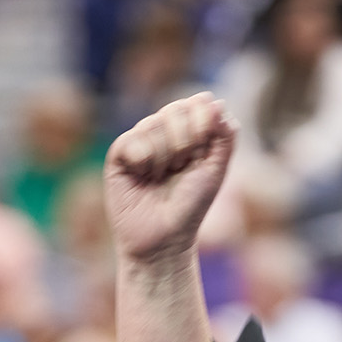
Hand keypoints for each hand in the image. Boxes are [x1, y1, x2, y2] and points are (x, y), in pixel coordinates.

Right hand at [105, 92, 236, 264]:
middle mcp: (161, 133)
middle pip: (175, 110)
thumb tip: (218, 102)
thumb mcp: (216, 170)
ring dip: (164, 156)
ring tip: (159, 178)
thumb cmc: (190, 207)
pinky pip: (131, 140)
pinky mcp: (117, 156)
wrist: (164, 239)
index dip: (202, 123)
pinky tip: (142, 177)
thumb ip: (224, 136)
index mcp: (186, 133)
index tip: (202, 152)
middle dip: (184, 142)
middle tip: (179, 169)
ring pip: (153, 125)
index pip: (195, 105)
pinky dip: (143, 159)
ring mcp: (138, 142)